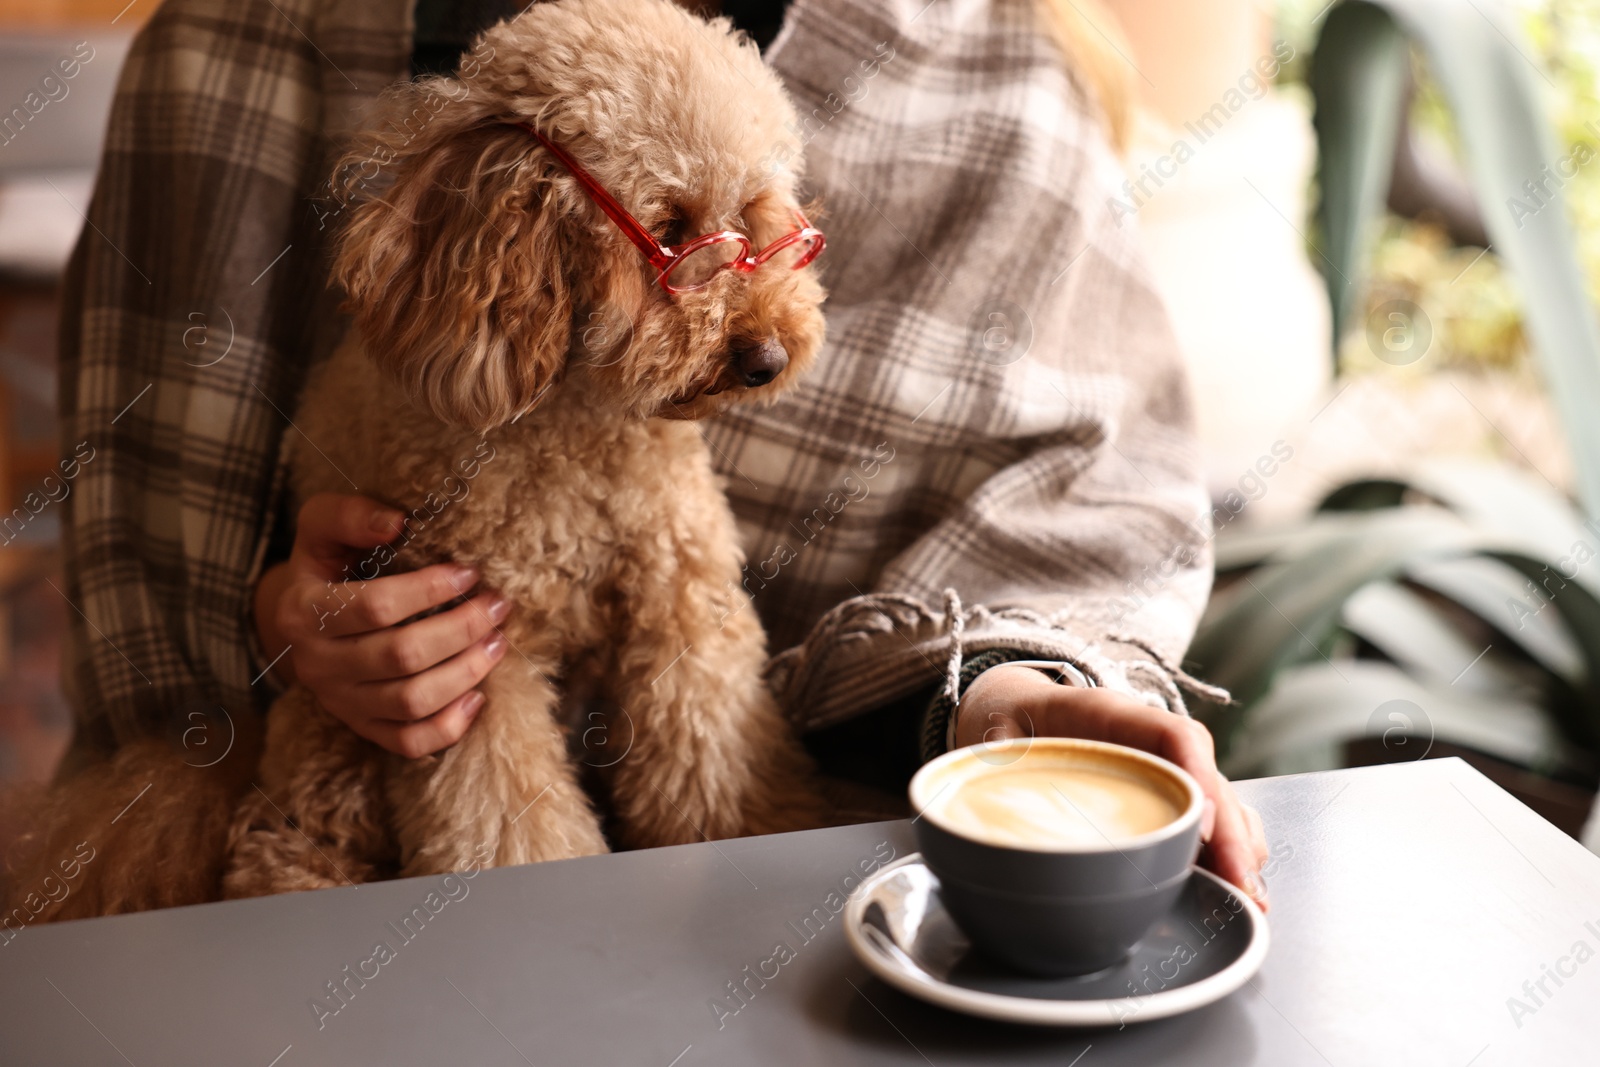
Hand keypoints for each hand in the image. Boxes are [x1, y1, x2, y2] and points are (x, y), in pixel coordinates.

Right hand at [254, 493, 510, 756]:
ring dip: (466, 672)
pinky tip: (479, 696)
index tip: (470, 572)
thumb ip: (351, 515)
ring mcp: (340, 702)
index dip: (430, 589)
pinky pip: (410, 743)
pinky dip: (450, 726)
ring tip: (498, 642)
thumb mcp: (321, 526)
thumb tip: (398, 522)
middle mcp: (318, 664)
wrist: (299, 619)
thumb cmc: (325, 564)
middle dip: (461, 630)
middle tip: (498, 606)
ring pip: (411, 702)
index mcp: (305, 611)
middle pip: (402, 656)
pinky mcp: (362, 727)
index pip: (377, 607)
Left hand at [955, 664, 1270, 910]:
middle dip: (1230, 833)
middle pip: (1208, 778)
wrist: (1019, 709)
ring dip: (1238, 847)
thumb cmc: (1010, 720)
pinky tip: (1234, 891)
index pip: (1172, 734)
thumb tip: (986, 778)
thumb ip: (991, 752)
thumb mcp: (993, 730)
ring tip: (1248, 898)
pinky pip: (1210, 819)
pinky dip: (1227, 852)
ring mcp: (1164, 769)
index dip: (1197, 776)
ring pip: (1220, 800)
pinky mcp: (1165, 798)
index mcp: (1110, 714)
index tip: (1202, 825)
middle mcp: (1150, 741)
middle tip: (1242, 886)